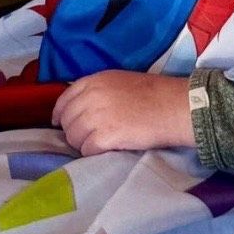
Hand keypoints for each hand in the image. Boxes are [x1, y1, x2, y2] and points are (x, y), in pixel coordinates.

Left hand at [52, 72, 195, 154]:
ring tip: (97, 145)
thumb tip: (82, 107)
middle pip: (67, 120)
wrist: (172, 106)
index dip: (60, 113)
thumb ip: (98, 91)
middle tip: (86, 138)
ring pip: (74, 137)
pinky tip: (104, 151)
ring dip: (82, 144)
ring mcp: (97, 116)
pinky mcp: (105, 136)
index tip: (60, 123)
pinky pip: (87, 149)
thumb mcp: (120, 81)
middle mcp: (91, 96)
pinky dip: (92, 153)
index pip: (65, 98)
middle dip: (73, 131)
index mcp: (95, 80)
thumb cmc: (153, 93)